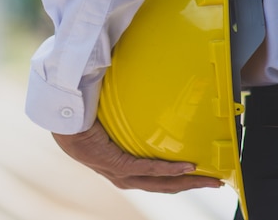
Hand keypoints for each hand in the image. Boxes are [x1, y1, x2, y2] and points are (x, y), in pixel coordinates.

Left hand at [52, 119, 222, 192]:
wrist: (61, 118)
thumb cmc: (84, 114)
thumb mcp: (116, 117)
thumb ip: (133, 111)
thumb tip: (152, 90)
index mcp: (121, 167)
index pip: (154, 178)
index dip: (178, 179)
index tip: (200, 173)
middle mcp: (120, 176)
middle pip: (162, 186)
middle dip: (192, 185)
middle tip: (216, 180)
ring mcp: (118, 173)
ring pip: (158, 183)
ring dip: (186, 182)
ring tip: (209, 178)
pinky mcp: (115, 165)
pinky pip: (146, 169)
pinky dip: (168, 170)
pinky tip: (188, 168)